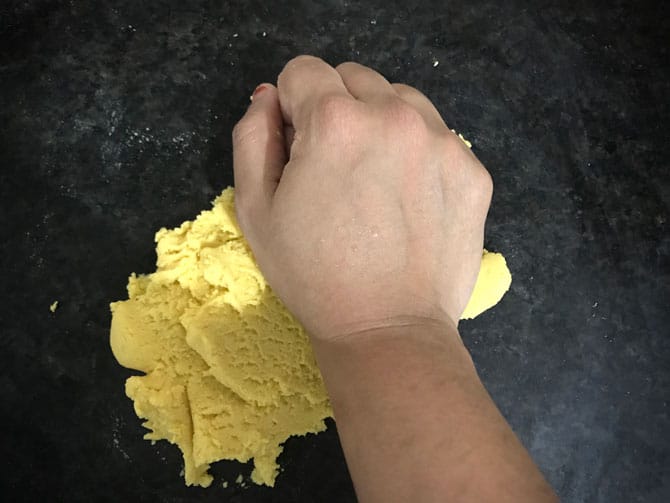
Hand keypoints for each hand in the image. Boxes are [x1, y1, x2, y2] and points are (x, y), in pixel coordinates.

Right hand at [232, 55, 491, 340]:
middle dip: (337, 109)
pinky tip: (409, 200)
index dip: (293, 108)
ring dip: (381, 123)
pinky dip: (418, 153)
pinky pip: (437, 136)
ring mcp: (442, 141)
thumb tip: (269, 98)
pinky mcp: (472, 170)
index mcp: (336, 121)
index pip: (304, 70)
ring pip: (400, 99)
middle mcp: (394, 116)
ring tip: (375, 180)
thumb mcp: (255, 210)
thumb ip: (252, 137)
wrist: (388, 329)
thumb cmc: (313, 274)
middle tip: (337, 167)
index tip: (299, 147)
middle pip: (355, 78)